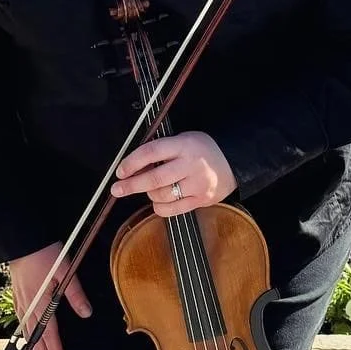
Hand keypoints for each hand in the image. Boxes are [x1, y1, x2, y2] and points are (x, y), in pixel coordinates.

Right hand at [7, 241, 90, 349]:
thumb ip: (75, 294)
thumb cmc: (44, 253)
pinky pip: (20, 319)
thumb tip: (87, 313)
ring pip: (26, 330)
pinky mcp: (17, 293)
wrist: (22, 240)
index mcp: (42, 303)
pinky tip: (26, 333)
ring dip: (33, 346)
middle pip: (36, 337)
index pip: (50, 334)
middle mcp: (30, 305)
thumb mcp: (66, 270)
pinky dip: (24, 331)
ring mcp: (22, 300)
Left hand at [110, 131, 237, 215]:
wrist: (233, 161)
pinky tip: (159, 201)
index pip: (152, 152)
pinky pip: (173, 209)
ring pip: (162, 195)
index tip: (120, 171)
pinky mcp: (201, 200)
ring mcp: (197, 184)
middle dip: (132, 185)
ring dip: (149, 194)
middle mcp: (191, 165)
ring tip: (150, 188)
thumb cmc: (202, 149)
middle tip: (117, 189)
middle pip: (155, 178)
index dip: (132, 162)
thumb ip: (161, 151)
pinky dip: (160, 207)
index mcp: (184, 145)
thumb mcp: (183, 140)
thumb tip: (133, 167)